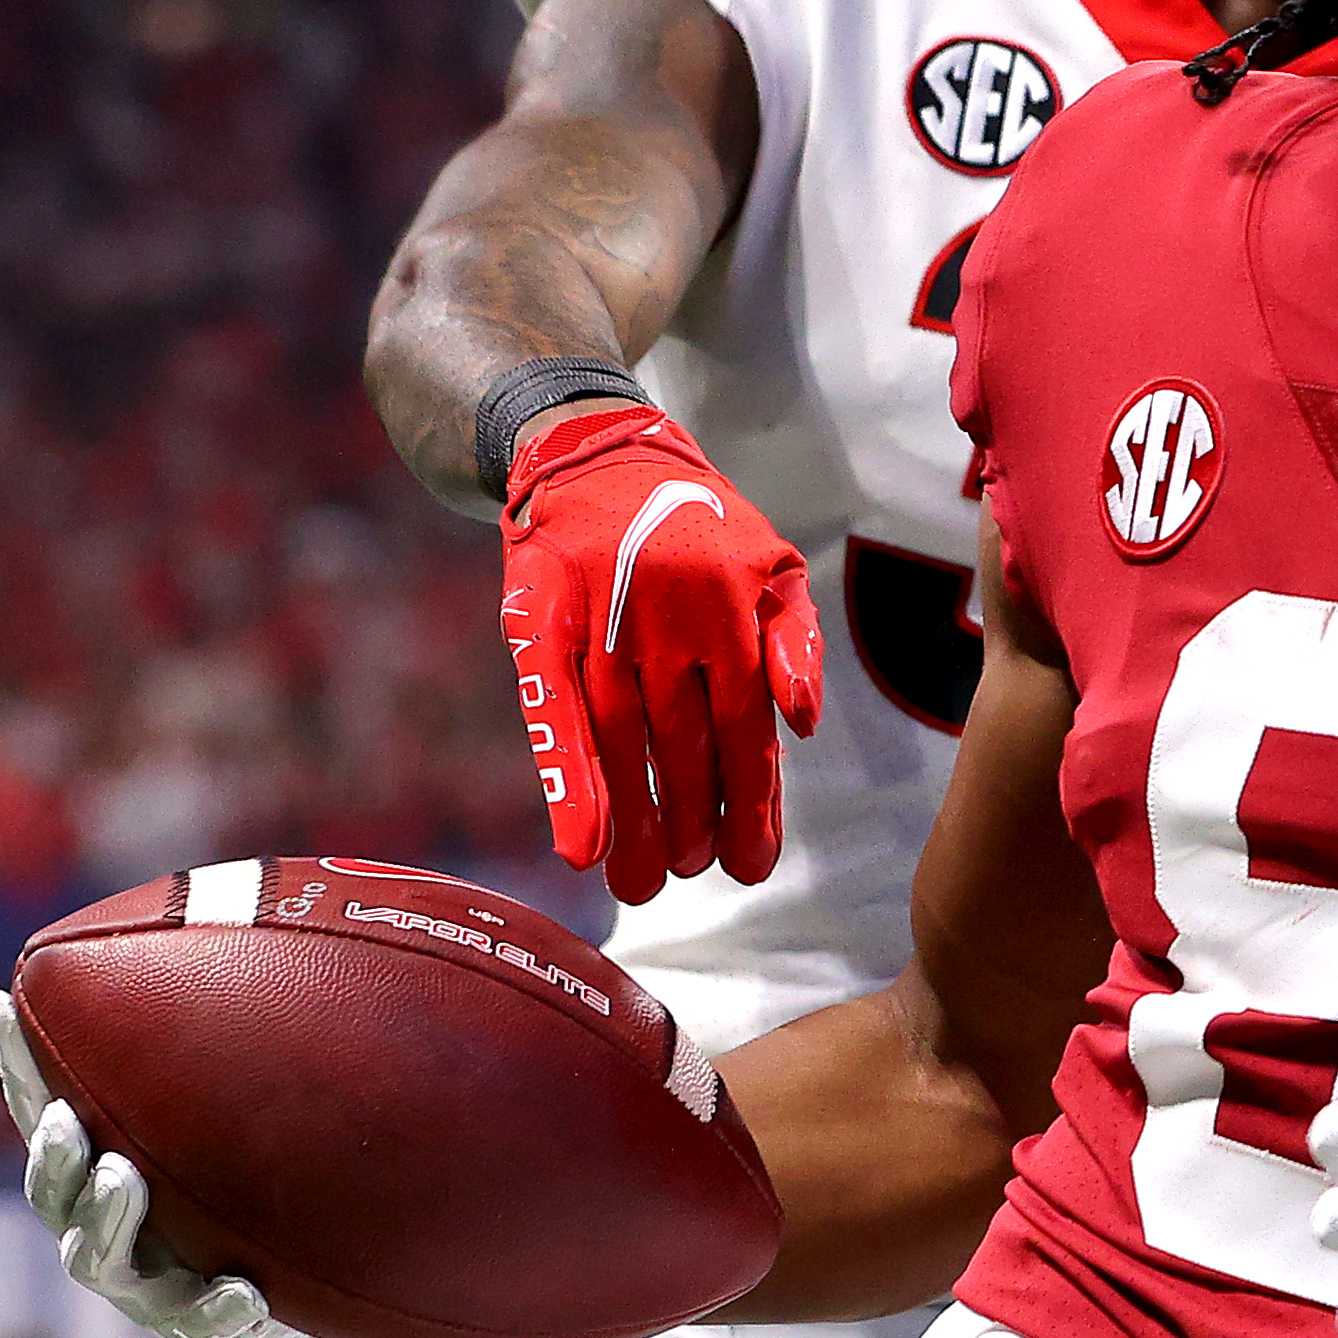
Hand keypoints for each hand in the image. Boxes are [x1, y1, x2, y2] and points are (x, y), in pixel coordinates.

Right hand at [0, 994, 304, 1337]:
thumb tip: (262, 915)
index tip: (11, 1004)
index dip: (22, 1062)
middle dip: (52, 1156)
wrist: (317, 1269)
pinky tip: (247, 1293)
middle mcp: (105, 1222)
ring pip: (98, 1258)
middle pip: (54, 1191)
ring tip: (124, 1178)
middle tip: (71, 1122)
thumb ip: (245, 1039)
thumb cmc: (271, 1170)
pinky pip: (198, 1323)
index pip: (49, 1108)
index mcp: (103, 1162)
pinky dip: (217, 1308)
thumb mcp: (259, 1100)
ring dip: (106, 1218)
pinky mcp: (194, 1322)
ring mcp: (144, 1279)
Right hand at [501, 403, 820, 905]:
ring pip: (626, 740)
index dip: (752, 800)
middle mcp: (670, 617)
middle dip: (695, 820)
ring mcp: (601, 619)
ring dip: (637, 820)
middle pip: (687, 744)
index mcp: (733, 608)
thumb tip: (800, 725)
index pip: (748, 726)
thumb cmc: (696, 524)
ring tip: (645, 883)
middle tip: (695, 876)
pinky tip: (581, 842)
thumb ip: (795, 641)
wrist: (593, 453)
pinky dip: (566, 778)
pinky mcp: (537, 621)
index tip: (753, 865)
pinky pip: (553, 711)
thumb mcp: (770, 565)